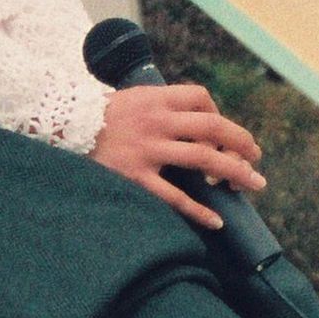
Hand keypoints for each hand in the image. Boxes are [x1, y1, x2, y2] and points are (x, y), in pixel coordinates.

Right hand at [91, 80, 263, 229]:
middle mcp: (156, 122)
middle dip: (242, 143)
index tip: (226, 133)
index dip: (220, 113)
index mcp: (156, 99)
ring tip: (253, 184)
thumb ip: (162, 105)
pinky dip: (198, 210)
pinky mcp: (136, 177)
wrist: (60, 129)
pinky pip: (174, 196)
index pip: (201, 98)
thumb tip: (196, 116)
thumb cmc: (99, 116)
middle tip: (258, 158)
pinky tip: (216, 220)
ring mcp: (147, 150)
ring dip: (234, 172)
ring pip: (203, 159)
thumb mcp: (131, 98)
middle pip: (213, 128)